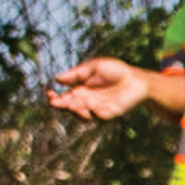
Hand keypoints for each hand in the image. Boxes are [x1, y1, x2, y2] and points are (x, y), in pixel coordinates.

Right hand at [46, 56, 162, 122]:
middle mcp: (86, 102)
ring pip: (82, 116)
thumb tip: (57, 79)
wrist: (136, 78)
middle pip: (70, 108)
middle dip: (62, 106)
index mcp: (80, 91)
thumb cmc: (115, 71)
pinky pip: (99, 117)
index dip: (54, 98)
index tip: (49, 93)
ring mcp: (98, 109)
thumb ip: (76, 74)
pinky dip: (94, 113)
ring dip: (76, 111)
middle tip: (56, 103)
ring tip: (74, 105)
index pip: (63, 98)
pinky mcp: (110, 113)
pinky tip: (90, 105)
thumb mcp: (93, 68)